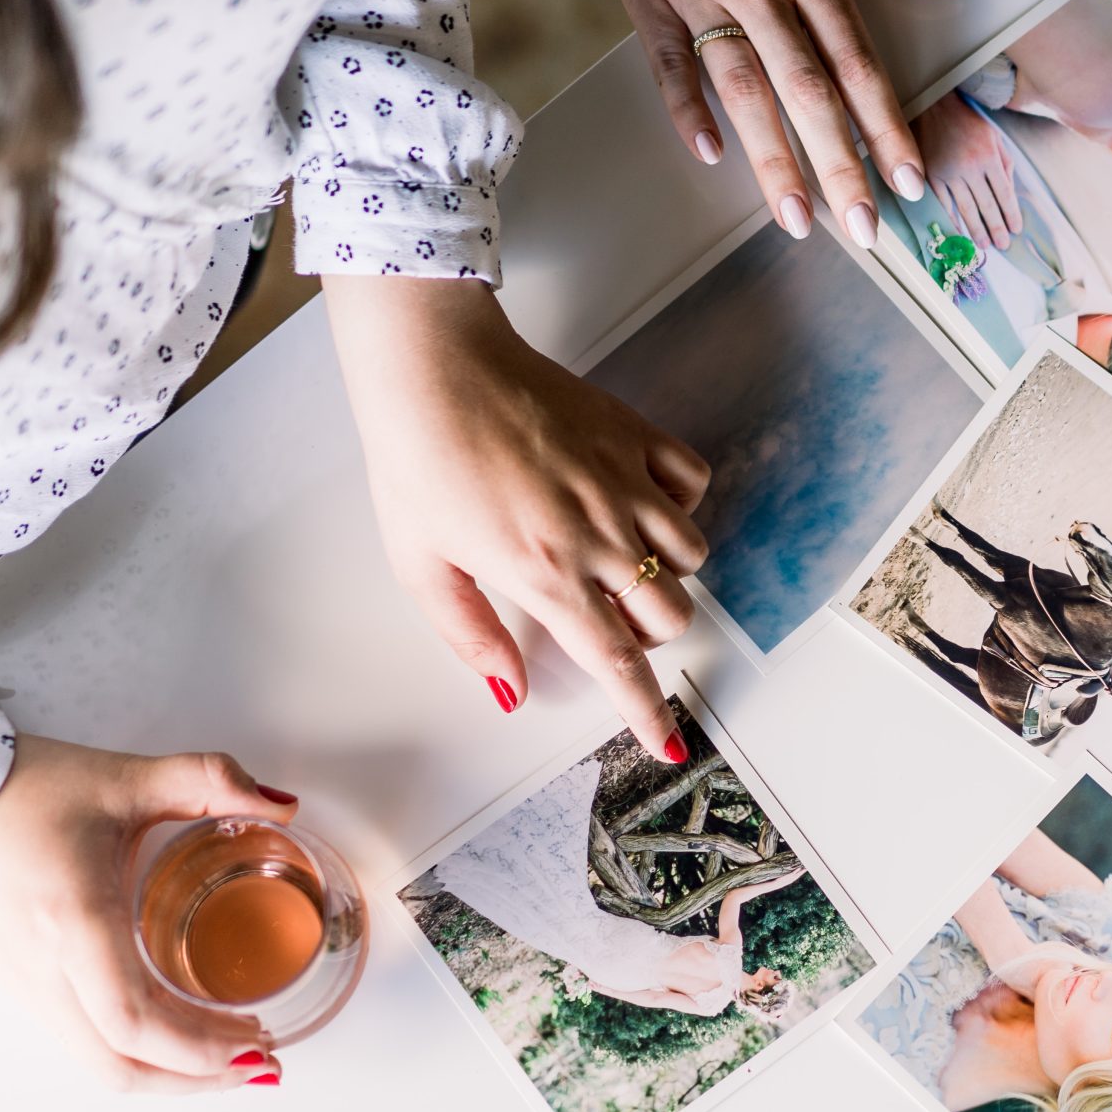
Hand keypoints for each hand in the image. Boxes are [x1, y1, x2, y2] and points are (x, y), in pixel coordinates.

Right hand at [0, 738, 297, 1092]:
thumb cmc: (28, 789)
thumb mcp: (127, 776)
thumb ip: (211, 780)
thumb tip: (281, 806)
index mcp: (74, 920)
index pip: (133, 1021)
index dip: (198, 1048)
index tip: (257, 1041)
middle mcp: (46, 968)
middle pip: (119, 1066)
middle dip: (195, 1078)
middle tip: (259, 1063)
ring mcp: (27, 985)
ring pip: (98, 1065)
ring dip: (167, 1074)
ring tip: (229, 1056)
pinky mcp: (21, 987)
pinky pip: (83, 1043)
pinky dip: (137, 1054)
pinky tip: (178, 1033)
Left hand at [325, 275, 710, 757]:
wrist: (435, 370)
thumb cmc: (418, 461)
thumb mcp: (421, 566)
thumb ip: (472, 635)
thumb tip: (510, 692)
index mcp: (545, 575)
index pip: (617, 664)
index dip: (649, 712)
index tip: (668, 741)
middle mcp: (598, 536)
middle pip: (671, 617)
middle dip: (646, 634)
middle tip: (601, 614)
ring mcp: (625, 483)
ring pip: (691, 557)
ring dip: (665, 573)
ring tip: (618, 558)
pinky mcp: (634, 437)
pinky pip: (692, 484)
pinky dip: (677, 504)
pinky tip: (636, 501)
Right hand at [595, 0, 964, 246]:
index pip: (858, 63)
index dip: (885, 126)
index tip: (906, 178)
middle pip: (807, 93)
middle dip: (838, 167)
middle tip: (860, 230)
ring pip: (744, 90)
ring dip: (771, 159)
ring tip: (795, 218)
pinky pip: (669, 63)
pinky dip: (686, 109)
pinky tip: (708, 155)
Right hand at [913, 92, 1021, 252]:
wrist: (934, 105)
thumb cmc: (967, 120)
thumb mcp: (994, 136)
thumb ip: (1004, 163)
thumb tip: (1010, 192)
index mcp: (989, 156)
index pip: (1004, 193)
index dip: (1011, 214)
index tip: (1015, 230)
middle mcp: (971, 166)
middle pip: (987, 205)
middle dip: (996, 228)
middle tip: (1002, 246)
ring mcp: (948, 172)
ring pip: (966, 208)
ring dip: (976, 229)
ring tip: (983, 245)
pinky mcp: (930, 174)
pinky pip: (943, 202)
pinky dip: (951, 218)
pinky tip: (958, 231)